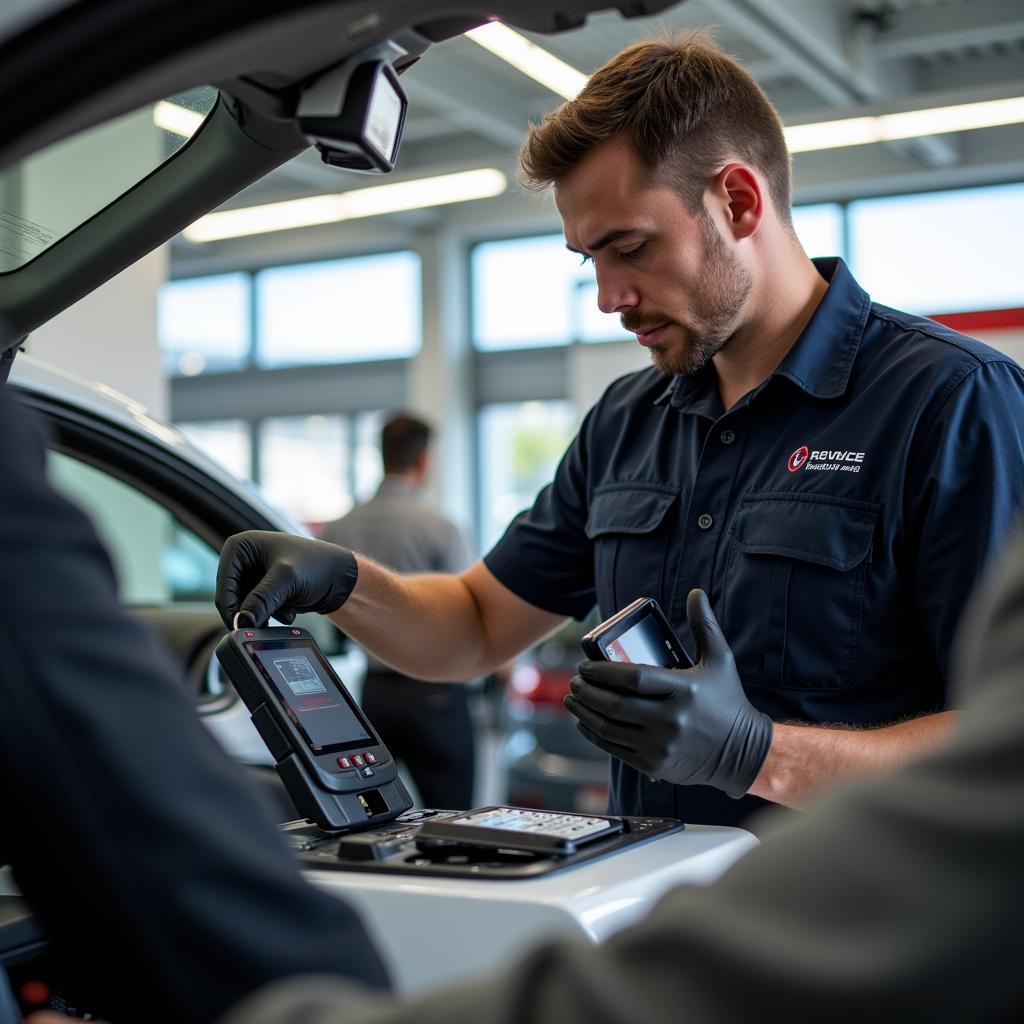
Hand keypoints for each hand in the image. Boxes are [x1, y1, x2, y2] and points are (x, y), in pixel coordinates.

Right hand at [216, 531, 358, 627]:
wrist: (341, 578)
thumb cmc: (318, 566)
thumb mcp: (287, 581)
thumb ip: (261, 600)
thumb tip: (241, 622)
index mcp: (241, 546)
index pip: (224, 584)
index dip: (231, 608)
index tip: (241, 628)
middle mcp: (244, 558)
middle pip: (232, 598)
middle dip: (251, 611)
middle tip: (265, 623)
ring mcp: (254, 574)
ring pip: (245, 607)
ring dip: (264, 613)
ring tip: (286, 609)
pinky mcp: (264, 589)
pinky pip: (257, 610)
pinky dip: (271, 614)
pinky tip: (289, 608)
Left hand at [565, 589, 771, 798]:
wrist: (743, 752)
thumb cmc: (727, 701)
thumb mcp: (720, 660)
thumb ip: (704, 625)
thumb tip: (696, 592)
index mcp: (684, 690)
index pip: (633, 678)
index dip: (603, 671)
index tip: (585, 665)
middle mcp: (670, 720)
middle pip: (615, 704)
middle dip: (587, 691)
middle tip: (575, 680)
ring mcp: (661, 746)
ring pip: (609, 728)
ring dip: (584, 712)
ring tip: (573, 698)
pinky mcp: (654, 765)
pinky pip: (614, 749)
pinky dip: (594, 734)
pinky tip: (585, 722)